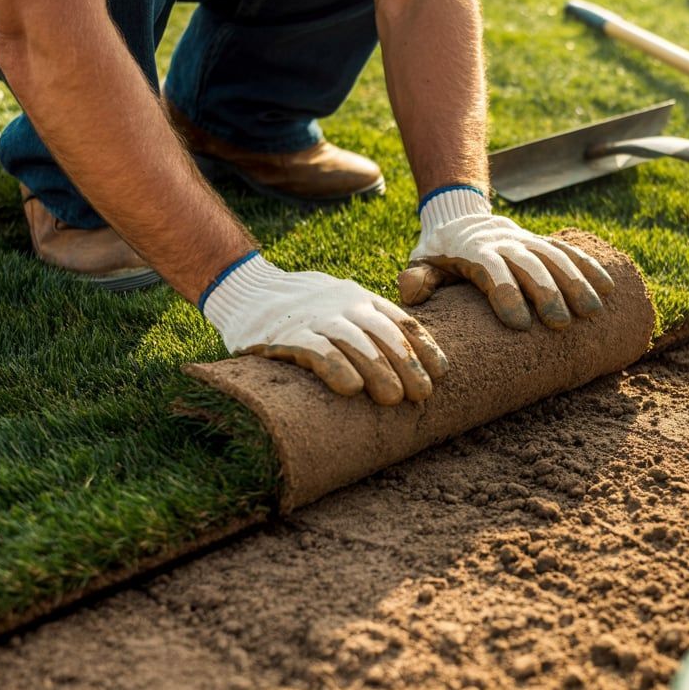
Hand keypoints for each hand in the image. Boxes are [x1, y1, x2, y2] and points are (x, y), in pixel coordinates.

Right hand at [202, 253, 447, 404]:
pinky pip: (316, 350)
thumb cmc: (304, 308)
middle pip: (385, 335)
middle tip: (422, 395)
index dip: (424, 348)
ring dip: (378, 371)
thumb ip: (371, 326)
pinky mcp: (287, 334)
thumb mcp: (341, 305)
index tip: (441, 373)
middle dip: (407, 365)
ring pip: (356, 343)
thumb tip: (412, 367)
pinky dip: (335, 368)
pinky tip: (350, 388)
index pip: (402, 322)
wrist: (247, 290)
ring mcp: (316, 319)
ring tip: (394, 399)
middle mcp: (344, 306)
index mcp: (362, 300)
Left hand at [398, 186, 613, 329]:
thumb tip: (411, 291)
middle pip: (529, 263)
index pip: (491, 269)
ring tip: (592, 311)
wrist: (459, 219)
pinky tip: (609, 288)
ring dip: (577, 281)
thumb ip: (417, 279)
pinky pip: (569, 251)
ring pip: (555, 255)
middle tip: (561, 324)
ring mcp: (526, 240)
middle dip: (548, 292)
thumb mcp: (421, 263)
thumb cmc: (439, 255)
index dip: (506, 294)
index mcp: (473, 249)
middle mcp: (504, 242)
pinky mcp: (542, 243)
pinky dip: (590, 267)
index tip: (520, 324)